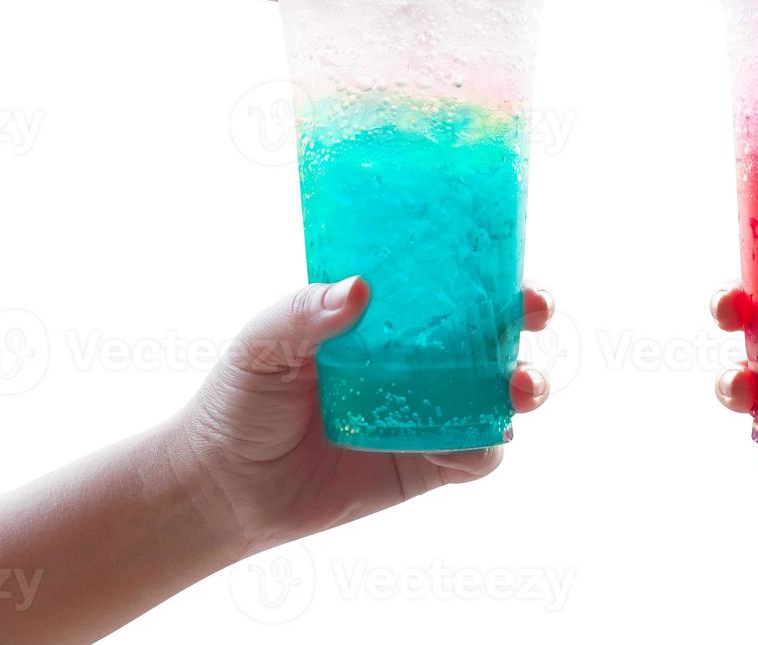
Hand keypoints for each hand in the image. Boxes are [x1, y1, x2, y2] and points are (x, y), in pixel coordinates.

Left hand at [171, 278, 554, 555]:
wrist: (224, 489)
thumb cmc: (240, 400)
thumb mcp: (264, 344)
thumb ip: (305, 313)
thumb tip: (359, 289)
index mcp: (388, 320)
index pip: (451, 285)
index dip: (493, 273)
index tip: (512, 268)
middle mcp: (419, 362)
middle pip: (494, 332)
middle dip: (527, 319)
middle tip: (534, 314)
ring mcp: (428, 413)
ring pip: (501, 394)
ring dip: (524, 385)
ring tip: (520, 389)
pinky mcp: (427, 465)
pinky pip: (476, 456)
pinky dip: (487, 447)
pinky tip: (476, 440)